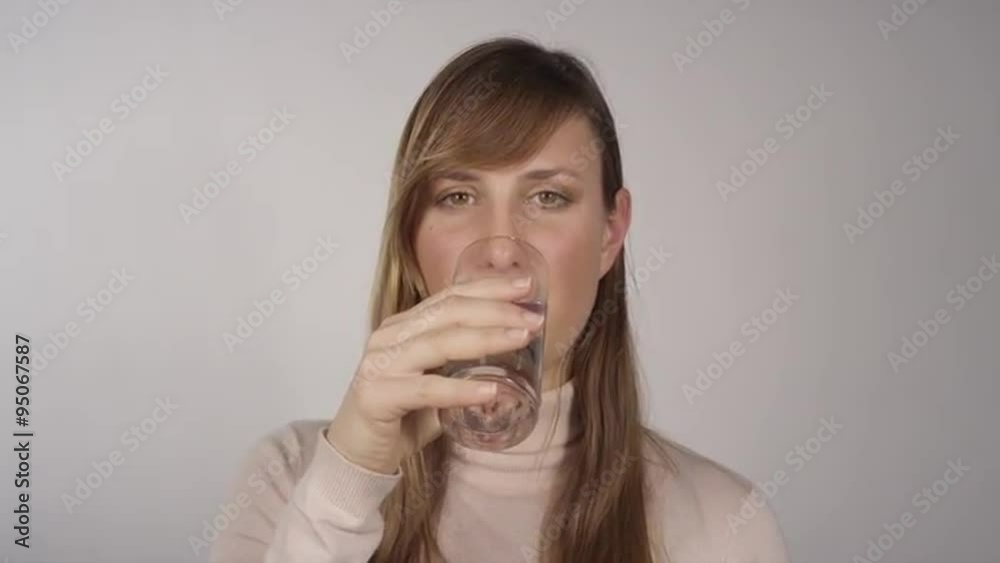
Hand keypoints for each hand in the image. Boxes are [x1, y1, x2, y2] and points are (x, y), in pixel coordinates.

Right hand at [325, 276, 544, 474]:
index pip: (450, 296)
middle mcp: (390, 336)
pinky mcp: (377, 395)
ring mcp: (380, 363)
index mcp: (405, 325)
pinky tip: (490, 390)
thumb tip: (516, 360)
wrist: (358, 454)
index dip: (489, 288)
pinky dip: (461, 389)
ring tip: (522, 339)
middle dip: (496, 310)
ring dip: (486, 339)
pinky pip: (426, 389)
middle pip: (448, 312)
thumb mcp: (438, 381)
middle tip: (533, 317)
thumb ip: (465, 367)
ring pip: (439, 343)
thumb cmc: (401, 416)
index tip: (526, 287)